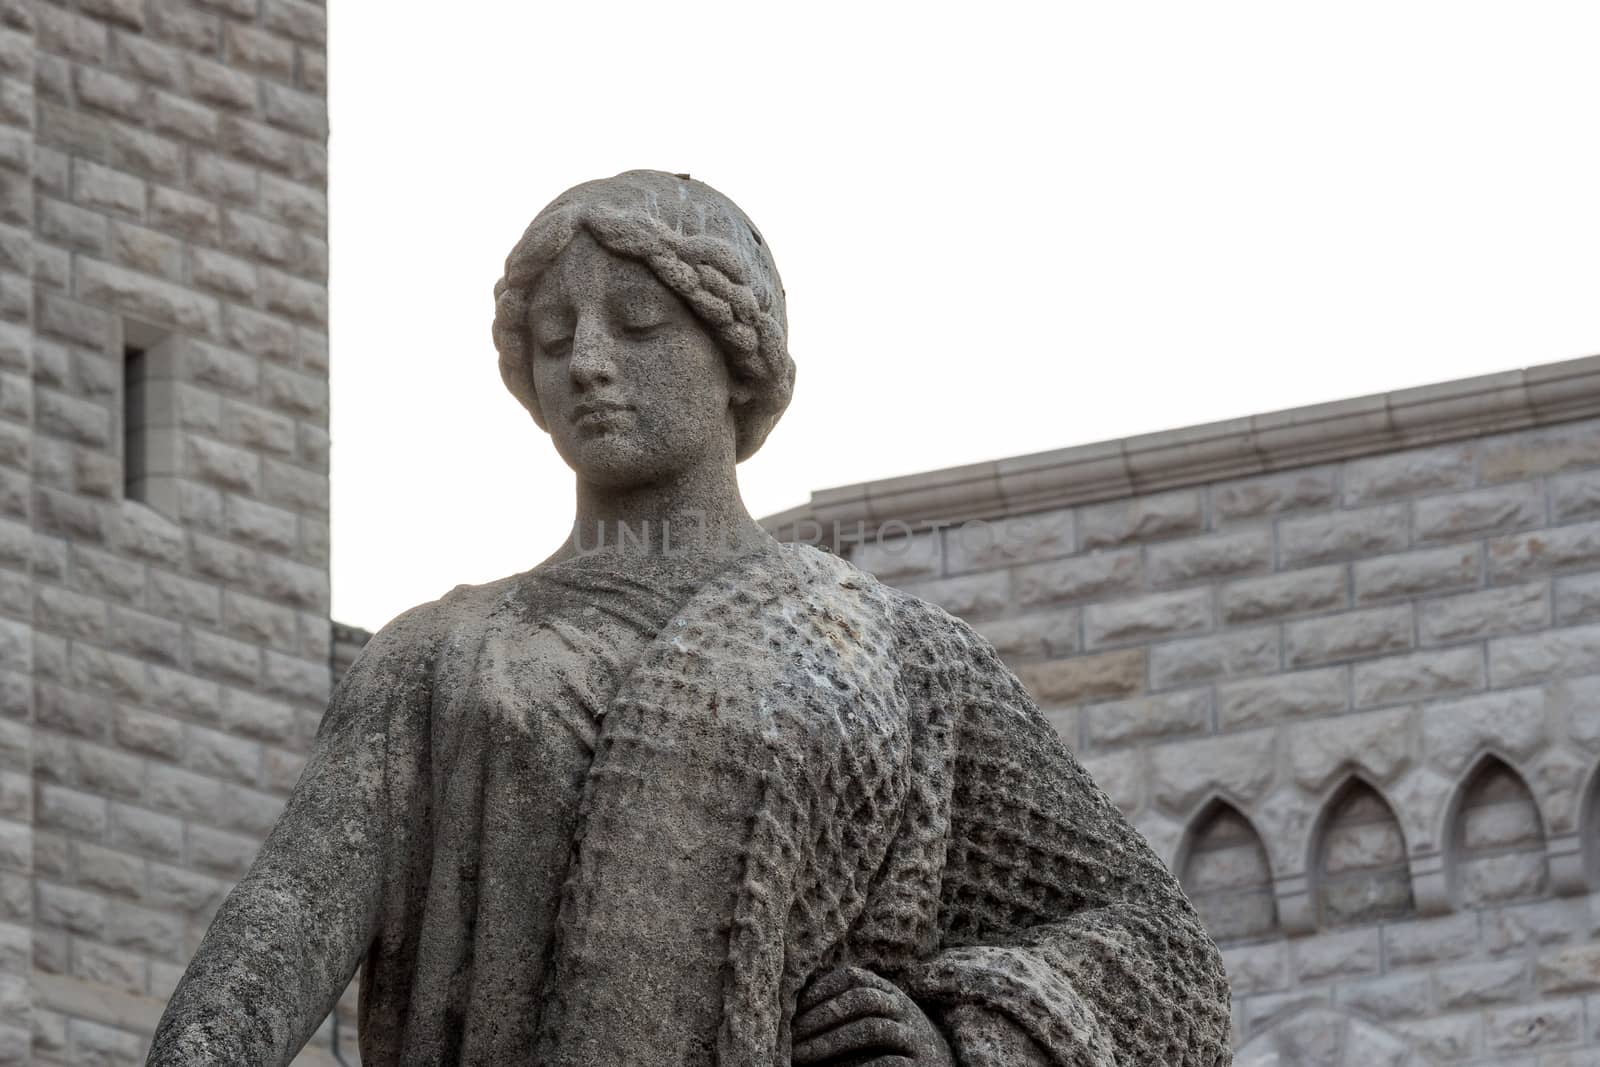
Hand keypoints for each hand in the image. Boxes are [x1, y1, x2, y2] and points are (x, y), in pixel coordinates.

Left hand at [792, 966, 955, 1066]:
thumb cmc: (895, 1043)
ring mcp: (914, 1037)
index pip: (853, 977)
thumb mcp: (878, 1017)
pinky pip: (887, 1063)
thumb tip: (794, 1012)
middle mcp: (904, 1009)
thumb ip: (848, 1009)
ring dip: (830, 1042)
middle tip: (791, 1037)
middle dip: (821, 1016)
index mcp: (890, 992)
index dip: (820, 990)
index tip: (792, 1010)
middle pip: (861, 999)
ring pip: (872, 1029)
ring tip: (801, 1056)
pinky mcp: (920, 1066)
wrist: (943, 1064)